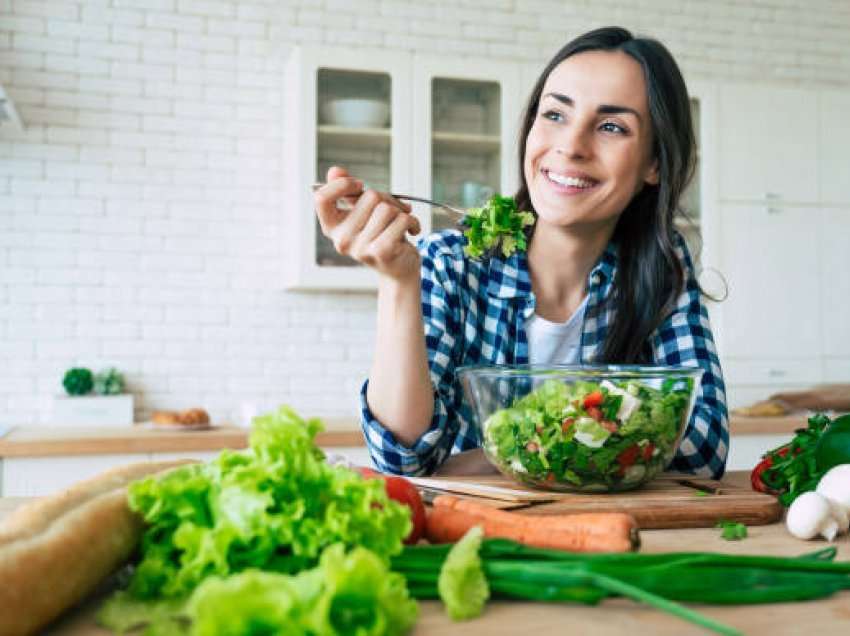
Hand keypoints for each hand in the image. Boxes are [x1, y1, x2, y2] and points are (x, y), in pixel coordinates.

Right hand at [314, 166, 421, 281]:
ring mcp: (360, 248)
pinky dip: (413, 222)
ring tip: (400, 224)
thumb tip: (334, 170)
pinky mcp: (381, 251)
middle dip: (387, 199)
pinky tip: (411, 231)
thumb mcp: (363, 212)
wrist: (399, 269)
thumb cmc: (381, 235)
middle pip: (369, 196)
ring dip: (401, 212)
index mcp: (332, 228)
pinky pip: (401, 220)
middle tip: (392, 212)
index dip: (343, 184)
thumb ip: (348, 191)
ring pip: (387, 208)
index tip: (359, 186)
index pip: (322, 198)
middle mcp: (341, 240)